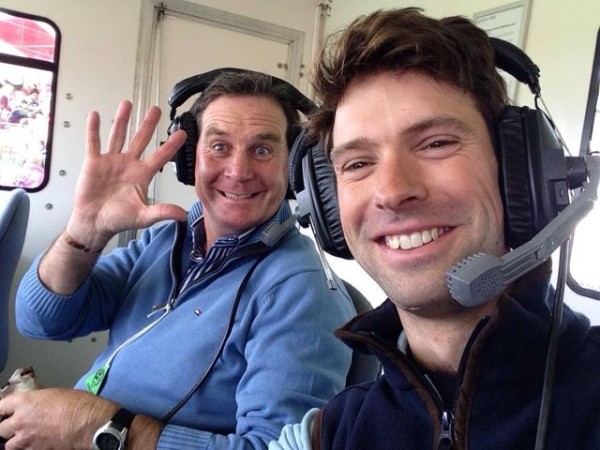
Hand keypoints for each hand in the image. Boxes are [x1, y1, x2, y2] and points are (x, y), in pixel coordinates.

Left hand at [0, 388, 116, 449]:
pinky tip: (35, 444)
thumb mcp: (55, 394)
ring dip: (15, 442)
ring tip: (24, 439)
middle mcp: (20, 421)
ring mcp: (26, 439)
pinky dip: (27, 449)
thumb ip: (38, 400)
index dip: (3, 410)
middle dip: (7, 427)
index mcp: (25, 402)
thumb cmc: (78, 405)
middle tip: (14, 426)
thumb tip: (35, 405)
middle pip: (1, 428)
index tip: (5, 412)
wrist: (88, 423)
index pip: (1, 406)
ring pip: (8, 446)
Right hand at [66, 100, 187, 248]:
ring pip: (118, 135)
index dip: (171, 145)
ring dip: (122, 120)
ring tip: (127, 103)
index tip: (182, 133)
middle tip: (156, 109)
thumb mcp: (143, 217)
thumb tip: (183, 215)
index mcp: (142, 175)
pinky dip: (94, 129)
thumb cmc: (118, 220)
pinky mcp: (94, 163)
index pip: (160, 156)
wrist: (94, 223)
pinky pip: (94, 143)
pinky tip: (95, 115)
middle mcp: (128, 164)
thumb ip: (162, 212)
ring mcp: (111, 161)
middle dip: (148, 124)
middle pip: (140, 139)